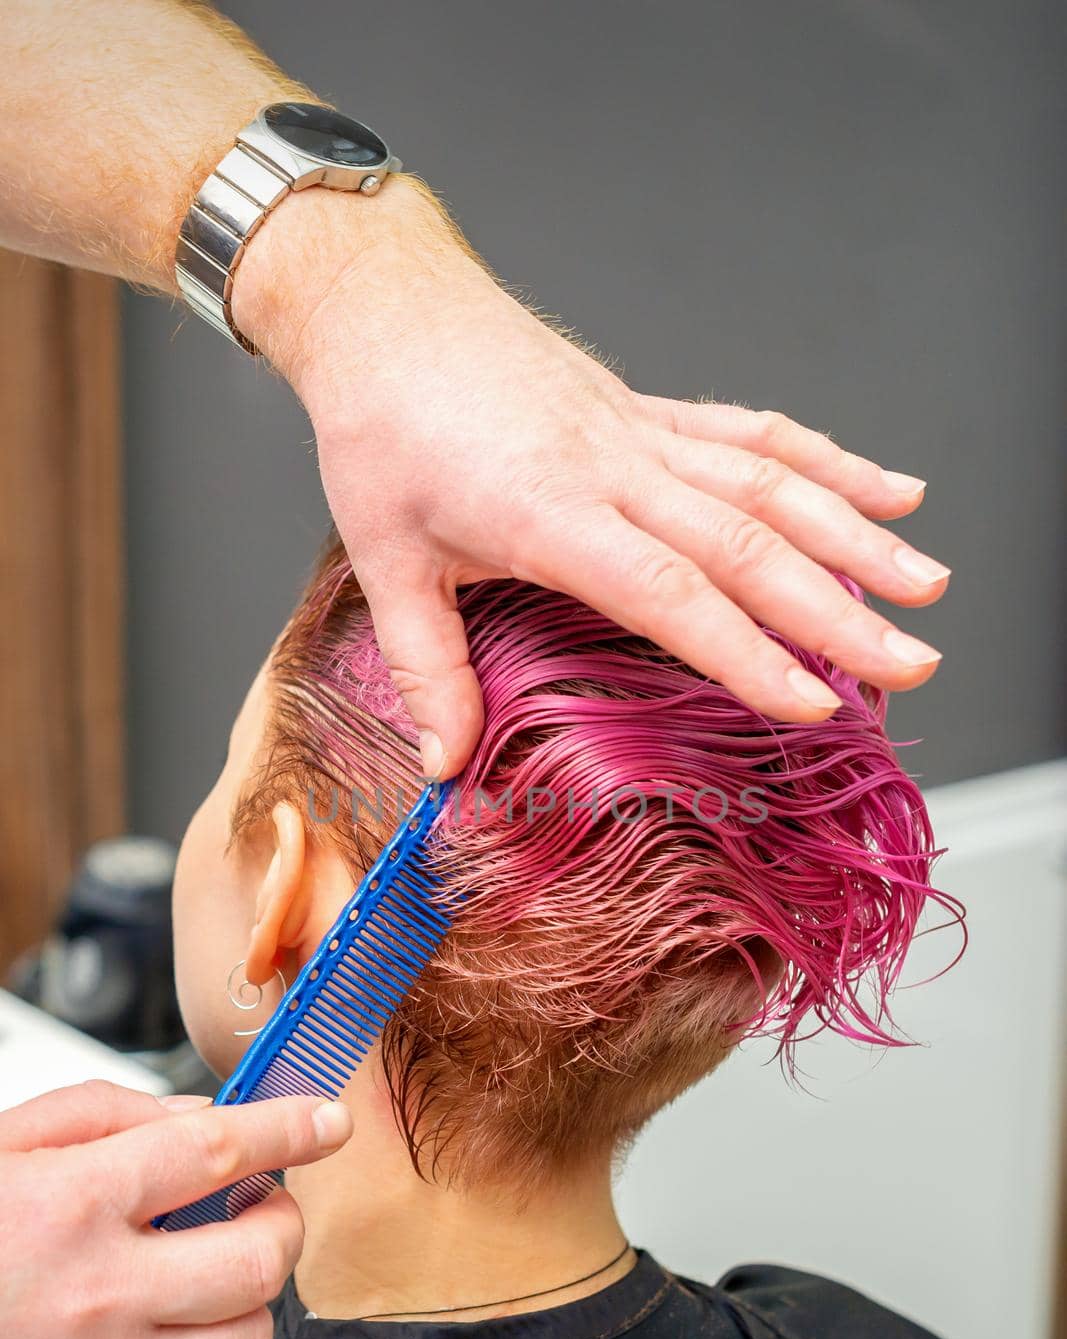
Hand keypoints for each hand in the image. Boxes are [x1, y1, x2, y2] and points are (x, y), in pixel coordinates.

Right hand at [0, 1080, 350, 1338]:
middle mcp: (100, 1290)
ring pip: (246, 1333)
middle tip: (260, 1200)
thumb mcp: (6, 1142)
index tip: (325, 1120)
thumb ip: (106, 1115)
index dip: (289, 1130)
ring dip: (248, 1287)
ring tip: (208, 1258)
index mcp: (73, 1203)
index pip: (220, 1154)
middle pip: (259, 1259)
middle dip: (281, 1220)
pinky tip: (166, 1311)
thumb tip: (200, 1120)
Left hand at [234, 179, 949, 780]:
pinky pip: (753, 434)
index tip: (812, 699)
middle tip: (910, 662)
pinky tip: (889, 488)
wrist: (384, 309)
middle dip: (838, 609)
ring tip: (925, 585)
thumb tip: (444, 763)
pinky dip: (827, 461)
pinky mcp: (649, 410)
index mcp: (549, 512)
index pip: (670, 591)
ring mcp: (641, 433)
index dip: (746, 650)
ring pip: (770, 482)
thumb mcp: (384, 559)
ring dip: (855, 533)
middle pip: (747, 542)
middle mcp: (614, 468)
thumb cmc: (379, 429)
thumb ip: (427, 667)